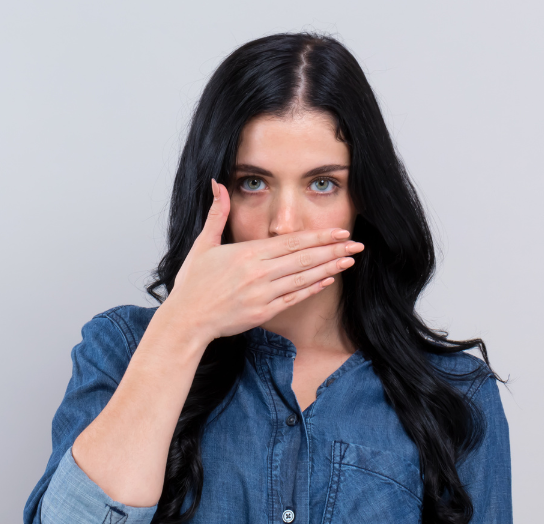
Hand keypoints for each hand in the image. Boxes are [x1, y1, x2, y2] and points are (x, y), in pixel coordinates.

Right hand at [166, 178, 364, 340]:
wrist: (187, 319)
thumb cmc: (193, 284)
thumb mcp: (203, 244)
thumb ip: (217, 214)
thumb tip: (217, 184)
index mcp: (247, 253)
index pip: (291, 241)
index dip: (318, 236)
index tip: (339, 231)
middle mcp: (259, 272)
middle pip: (304, 257)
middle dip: (333, 250)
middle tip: (356, 244)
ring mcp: (263, 294)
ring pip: (304, 277)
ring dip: (330, 268)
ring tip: (349, 260)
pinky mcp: (264, 312)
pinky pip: (294, 298)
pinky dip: (313, 288)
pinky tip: (328, 280)